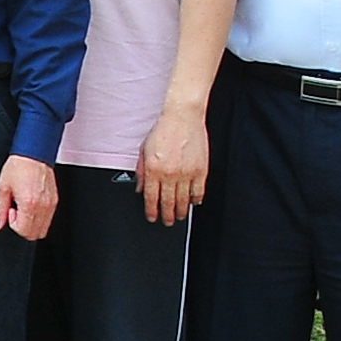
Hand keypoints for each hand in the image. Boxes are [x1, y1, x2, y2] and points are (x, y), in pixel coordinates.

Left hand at [0, 155, 60, 241]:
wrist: (33, 154)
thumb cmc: (18, 167)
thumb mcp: (3, 188)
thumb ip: (0, 210)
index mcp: (29, 203)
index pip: (24, 231)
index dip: (13, 224)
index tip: (10, 210)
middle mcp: (43, 206)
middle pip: (34, 234)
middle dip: (22, 227)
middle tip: (16, 210)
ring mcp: (51, 205)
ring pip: (43, 230)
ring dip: (31, 224)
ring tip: (23, 207)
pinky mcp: (55, 201)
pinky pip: (48, 220)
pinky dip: (38, 218)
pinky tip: (30, 204)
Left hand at [136, 104, 211, 226]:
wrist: (182, 117)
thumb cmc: (162, 131)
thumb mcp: (144, 150)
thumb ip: (141, 171)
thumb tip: (140, 188)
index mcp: (154, 169)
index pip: (151, 198)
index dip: (151, 211)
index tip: (153, 217)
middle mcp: (170, 174)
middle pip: (168, 202)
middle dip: (167, 215)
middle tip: (168, 222)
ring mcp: (186, 173)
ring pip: (183, 199)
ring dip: (181, 211)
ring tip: (180, 216)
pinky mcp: (200, 170)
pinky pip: (198, 190)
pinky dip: (196, 199)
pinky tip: (194, 203)